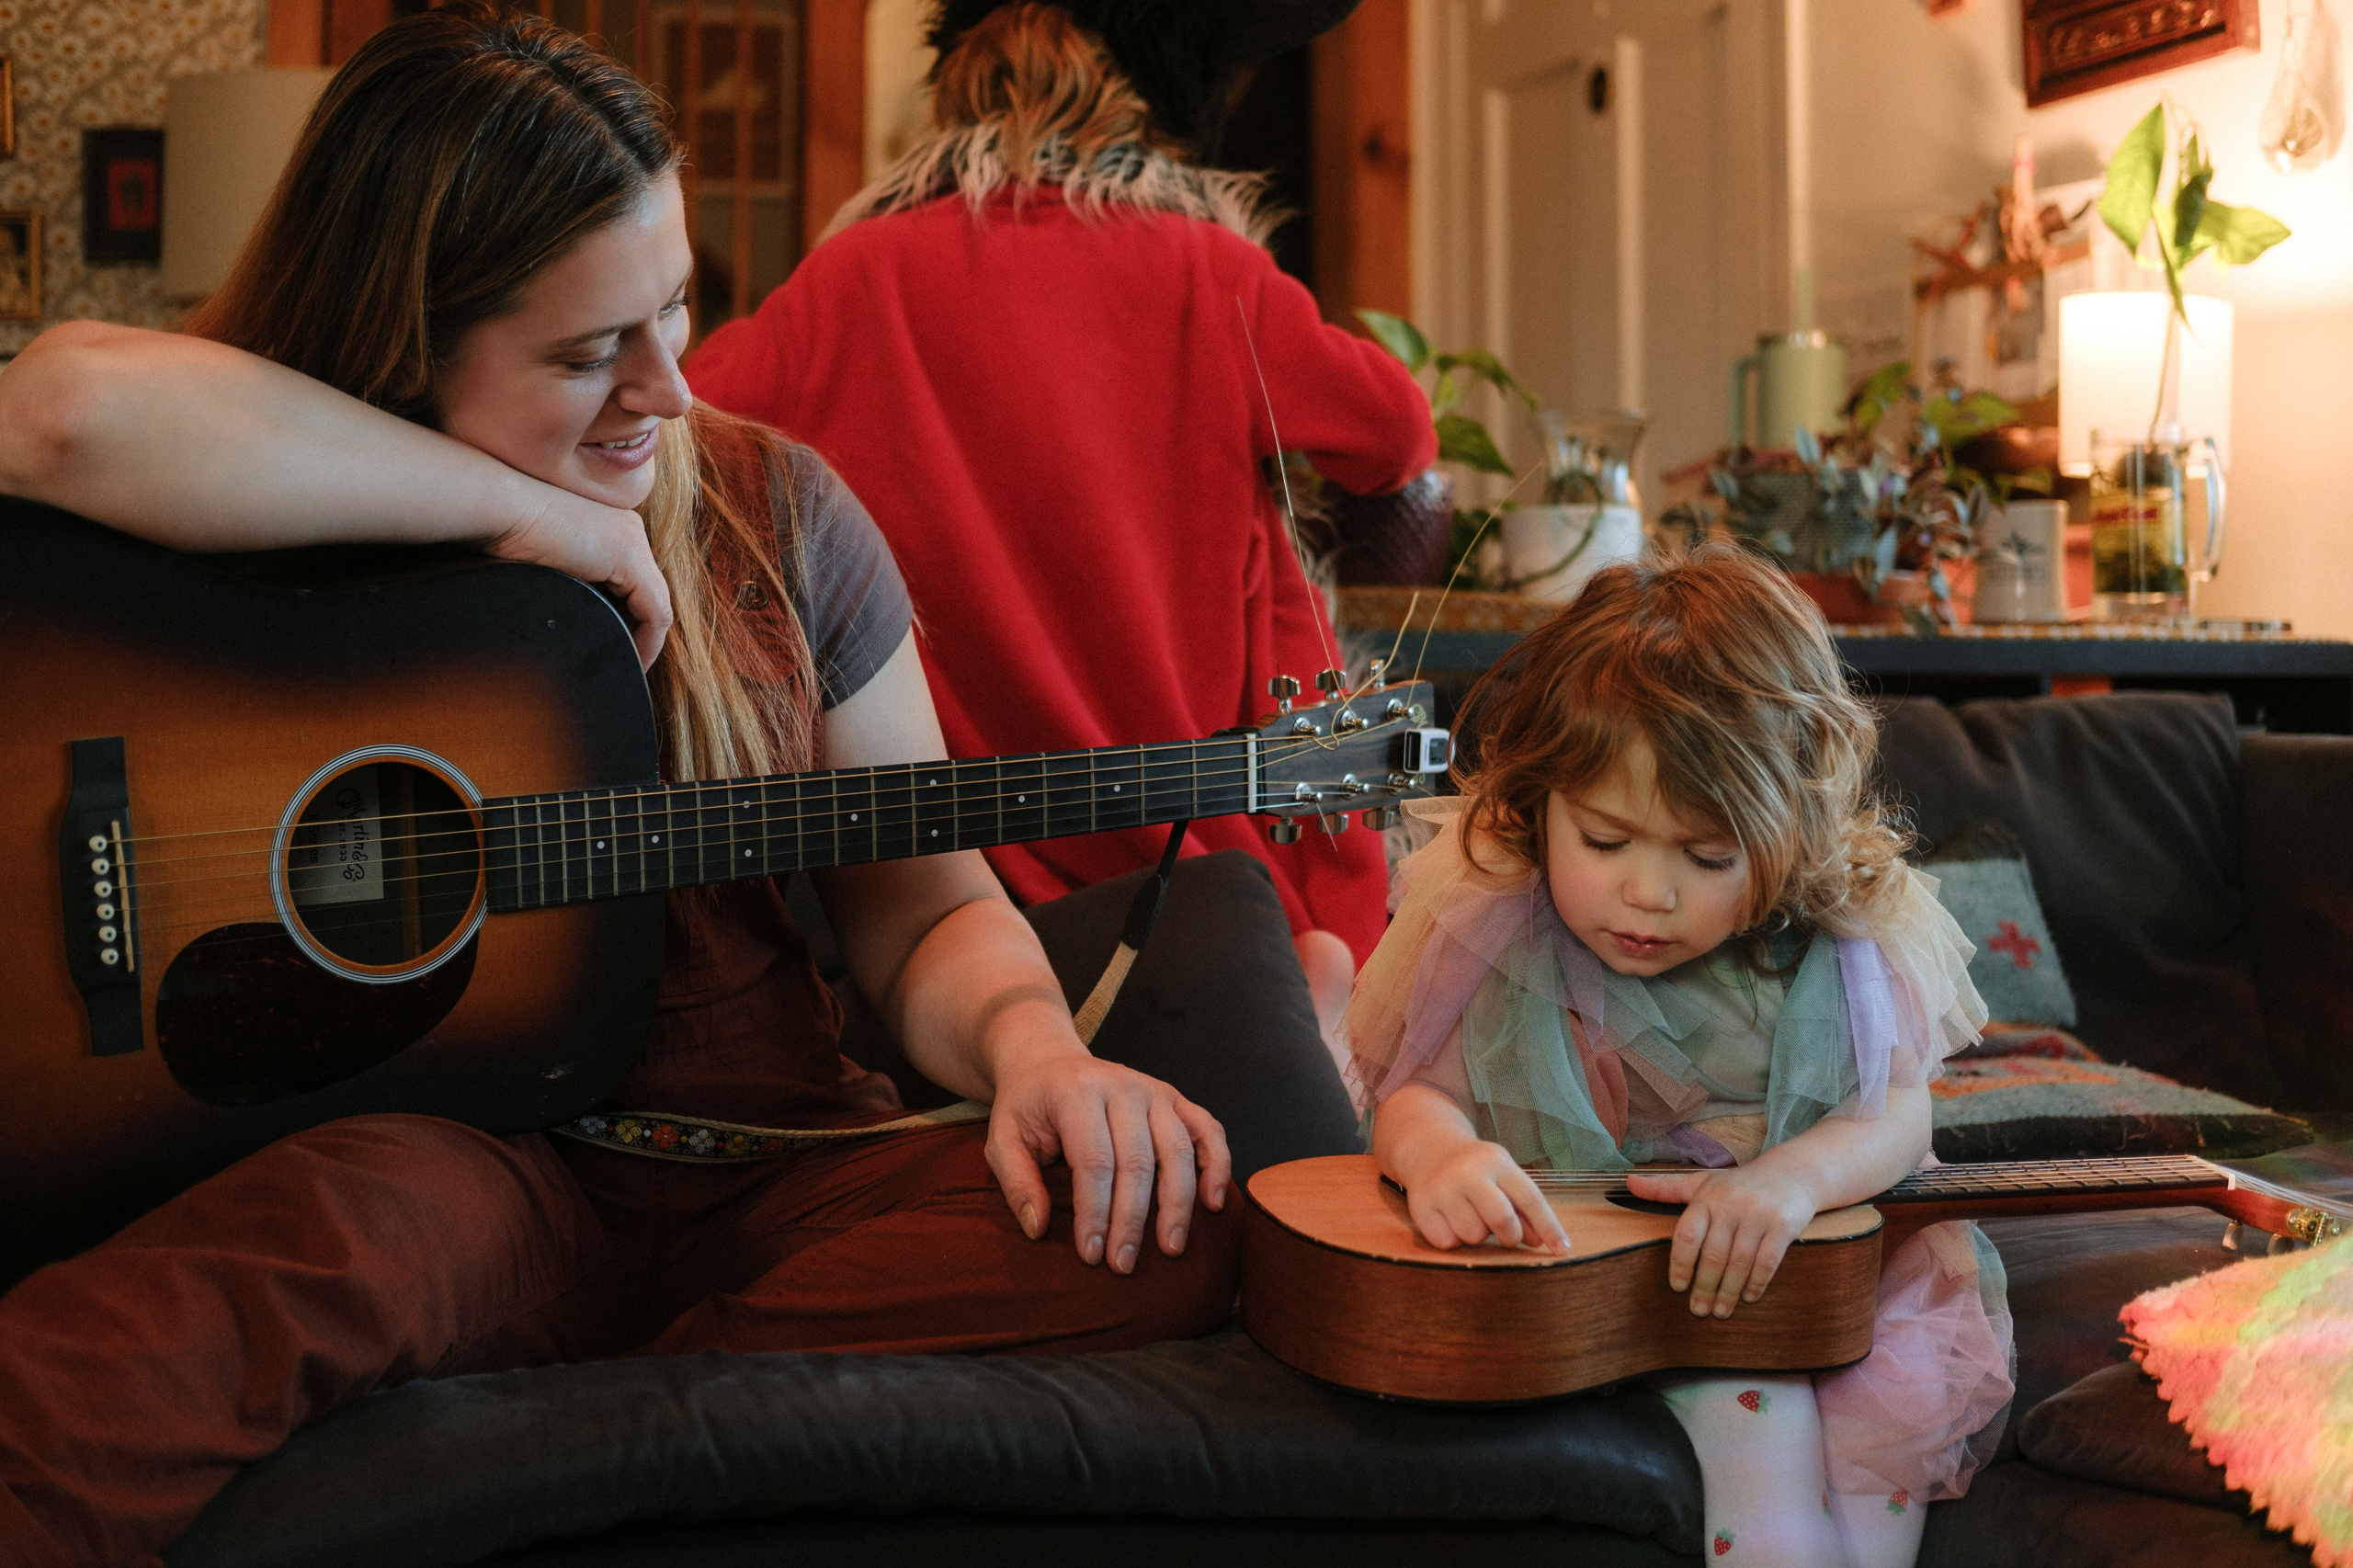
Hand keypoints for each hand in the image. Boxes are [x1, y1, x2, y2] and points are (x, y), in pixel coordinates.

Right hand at [487, 490, 672, 668]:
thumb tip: (573, 620)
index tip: (616, 647)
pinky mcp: (631, 559)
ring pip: (656, 604)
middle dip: (640, 631)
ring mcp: (634, 543)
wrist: (499, 509)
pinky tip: (629, 658)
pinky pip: (655, 612)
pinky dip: (647, 641)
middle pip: (648, 594)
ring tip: (626, 663)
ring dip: (644, 641)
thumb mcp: (549, 563)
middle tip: (624, 659)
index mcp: (611, 530)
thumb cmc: (505, 534)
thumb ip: (572, 582)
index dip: (632, 621)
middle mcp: (630, 532)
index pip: (635, 584)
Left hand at [981, 1032, 1231, 1273]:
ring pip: (1178, 1150)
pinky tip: (1213, 1203)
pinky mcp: (1174, 1098)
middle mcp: (1121, 1085)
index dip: (1095, 1213)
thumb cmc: (1027, 1106)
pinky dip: (1217, 1165)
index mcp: (1076, 1092)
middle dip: (1132, 1220)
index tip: (1091, 1254)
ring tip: (1171, 1247)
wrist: (1047, 1059)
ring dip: (1177, 1204)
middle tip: (1123, 1265)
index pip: (1093, 1161)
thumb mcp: (1002, 1138)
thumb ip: (1017, 1183)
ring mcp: (1153, 1089)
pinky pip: (1207, 1129)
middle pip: (1138, 1162)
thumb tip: (1038, 1228)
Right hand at [1402, 1137, 1570, 1254]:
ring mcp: (1442, 1188)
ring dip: (1476, 1235)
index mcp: (1496, 1161)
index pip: (1529, 1197)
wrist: (1427, 1148)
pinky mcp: (1420, 1205)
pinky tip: (1449, 1219)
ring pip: (1472, 1235)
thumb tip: (1539, 1241)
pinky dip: (1452, 1239)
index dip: (1549, 1226)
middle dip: (1510, 1236)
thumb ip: (1523, 1207)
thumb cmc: (1475, 1168)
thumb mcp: (1503, 1176)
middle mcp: (1468, 1171)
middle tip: (1506, 1234)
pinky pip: (1447, 1242)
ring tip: (1469, 1215)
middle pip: (1501, 1219)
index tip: (1562, 1250)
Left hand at [1625, 1164, 1816, 1317]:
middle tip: (1698, 1311)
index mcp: (1706, 1196)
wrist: (1791, 1173)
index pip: (1688, 1235)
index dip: (1681, 1264)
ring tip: (1721, 1312)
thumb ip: (1665, 1188)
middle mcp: (1731, 1205)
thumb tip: (1627, 1183)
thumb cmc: (1738, 1184)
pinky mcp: (1783, 1226)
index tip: (1677, 1288)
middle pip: (1713, 1255)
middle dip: (1704, 1287)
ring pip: (1739, 1263)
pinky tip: (1748, 1297)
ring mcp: (1758, 1215)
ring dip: (1728, 1292)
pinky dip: (1756, 1283)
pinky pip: (1767, 1262)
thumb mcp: (1701, 1182)